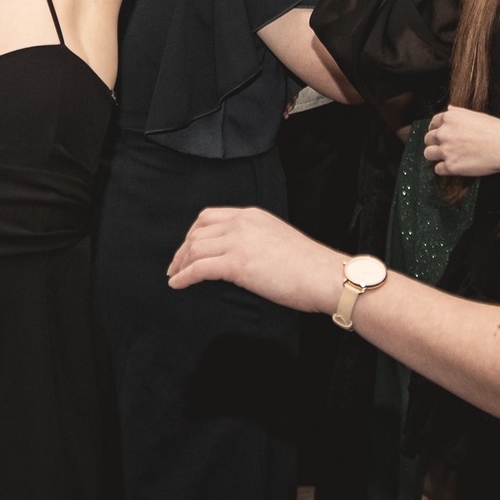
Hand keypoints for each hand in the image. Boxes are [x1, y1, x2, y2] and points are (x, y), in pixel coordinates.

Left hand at [167, 206, 345, 314]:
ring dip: (180, 264)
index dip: (192, 233)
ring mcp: (238, 242)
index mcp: (251, 215)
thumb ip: (255, 239)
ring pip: (195, 249)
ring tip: (175, 276)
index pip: (208, 217)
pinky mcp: (237, 264)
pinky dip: (184, 277)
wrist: (324, 276)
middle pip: (197, 232)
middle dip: (182, 249)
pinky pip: (199, 268)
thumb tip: (238, 255)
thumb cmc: (308, 266)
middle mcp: (241, 223)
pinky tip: (177, 284)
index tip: (187, 248)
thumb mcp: (277, 239)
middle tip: (175, 265)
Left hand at [424, 105, 499, 177]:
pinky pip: (438, 169)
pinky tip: (453, 166)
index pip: (433, 123)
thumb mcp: (475, 115)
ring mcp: (446, 150)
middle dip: (435, 142)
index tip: (440, 135)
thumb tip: (449, 108)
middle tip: (445, 147)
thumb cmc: (495, 130)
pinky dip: (444, 169)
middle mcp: (444, 133)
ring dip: (435, 155)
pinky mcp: (451, 166)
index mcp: (449, 119)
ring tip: (446, 157)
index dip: (436, 129)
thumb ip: (458, 112)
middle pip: (428, 139)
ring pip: (428, 153)